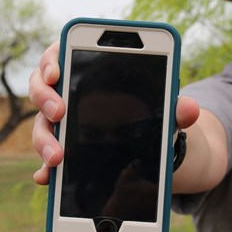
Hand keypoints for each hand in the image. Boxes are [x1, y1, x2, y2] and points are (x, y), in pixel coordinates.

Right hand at [28, 41, 199, 184]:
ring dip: (44, 140)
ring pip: (41, 125)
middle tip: (60, 112)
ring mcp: (58, 122)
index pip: (59, 53)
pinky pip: (47, 158)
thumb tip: (190, 109)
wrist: (149, 140)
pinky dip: (45, 169)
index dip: (52, 60)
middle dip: (46, 99)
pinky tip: (47, 179)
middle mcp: (64, 93)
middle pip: (41, 88)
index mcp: (86, 69)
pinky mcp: (61, 149)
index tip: (57, 72)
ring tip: (58, 157)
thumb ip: (174, 107)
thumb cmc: (150, 110)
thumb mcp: (163, 107)